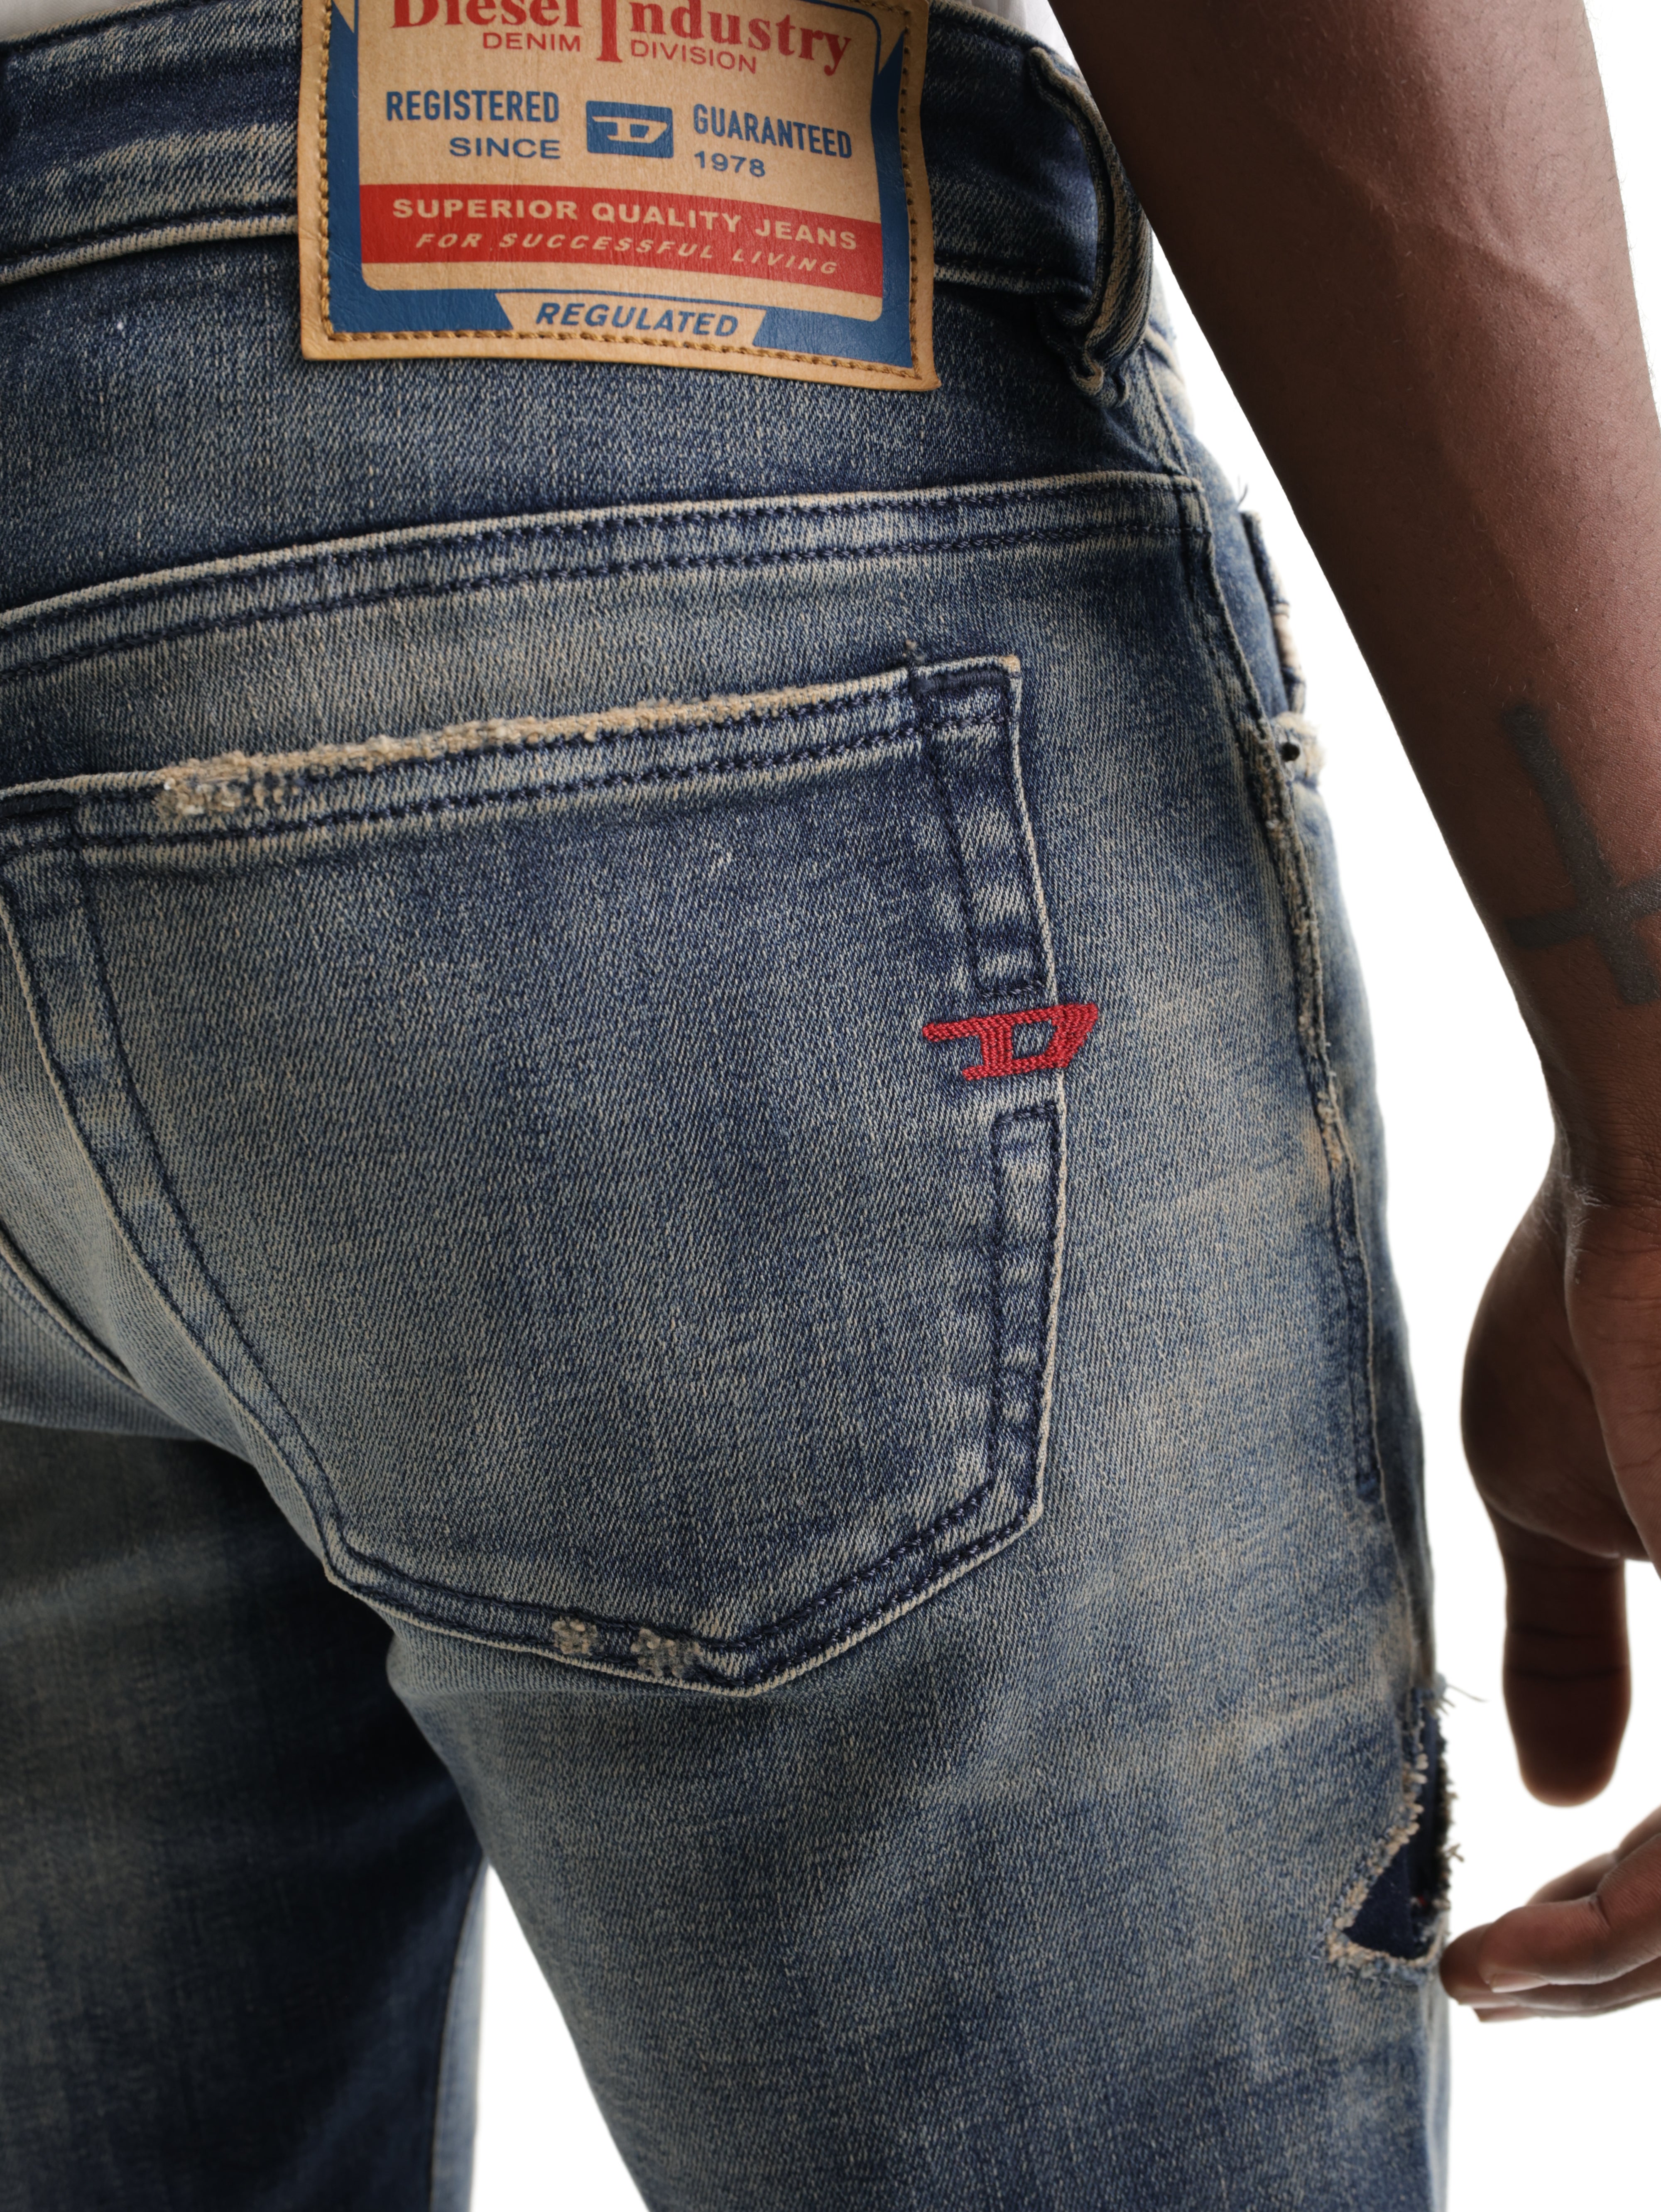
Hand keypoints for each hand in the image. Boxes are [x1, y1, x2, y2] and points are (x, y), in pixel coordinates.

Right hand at [1443, 1156, 1660, 2011]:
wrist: (1653, 1170)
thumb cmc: (1603, 1294)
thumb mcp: (1562, 1502)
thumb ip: (1573, 1649)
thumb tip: (1560, 1788)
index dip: (1623, 1914)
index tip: (1496, 1947)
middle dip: (1615, 1967)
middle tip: (1489, 1985)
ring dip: (1617, 1968)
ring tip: (1492, 1981)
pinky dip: (1643, 1924)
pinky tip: (1540, 1942)